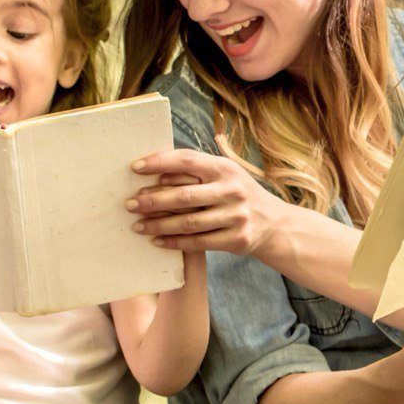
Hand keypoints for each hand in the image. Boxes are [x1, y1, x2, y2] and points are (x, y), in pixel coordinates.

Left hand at [127, 143, 281, 257]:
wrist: (274, 223)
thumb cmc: (237, 193)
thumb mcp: (226, 174)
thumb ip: (196, 170)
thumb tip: (155, 169)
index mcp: (225, 168)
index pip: (187, 160)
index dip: (159, 162)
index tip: (135, 167)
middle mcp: (232, 190)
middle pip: (183, 196)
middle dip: (152, 200)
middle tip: (129, 204)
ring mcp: (235, 216)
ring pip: (188, 222)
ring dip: (158, 224)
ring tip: (137, 225)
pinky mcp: (235, 239)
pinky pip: (197, 242)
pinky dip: (174, 242)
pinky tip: (156, 240)